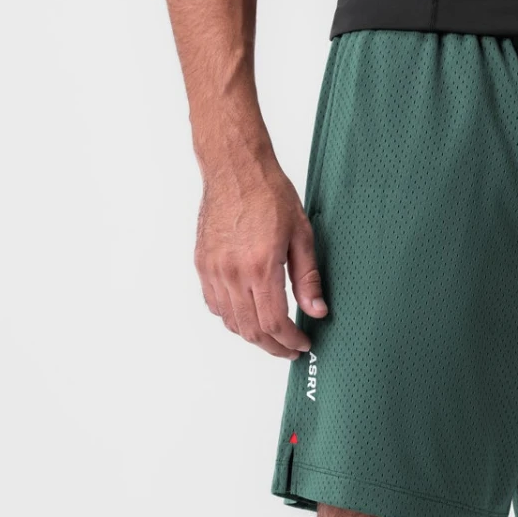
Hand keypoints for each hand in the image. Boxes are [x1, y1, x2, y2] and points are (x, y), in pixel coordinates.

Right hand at [195, 165, 326, 358]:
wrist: (234, 168)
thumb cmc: (268, 193)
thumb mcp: (301, 235)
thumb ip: (307, 278)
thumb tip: (316, 311)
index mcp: (261, 266)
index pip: (274, 323)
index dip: (289, 341)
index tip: (302, 344)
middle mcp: (233, 272)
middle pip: (251, 330)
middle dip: (273, 346)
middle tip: (289, 348)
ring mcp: (214, 270)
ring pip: (231, 322)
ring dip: (253, 335)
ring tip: (272, 334)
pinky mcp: (202, 264)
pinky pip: (215, 305)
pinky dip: (232, 318)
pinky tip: (248, 314)